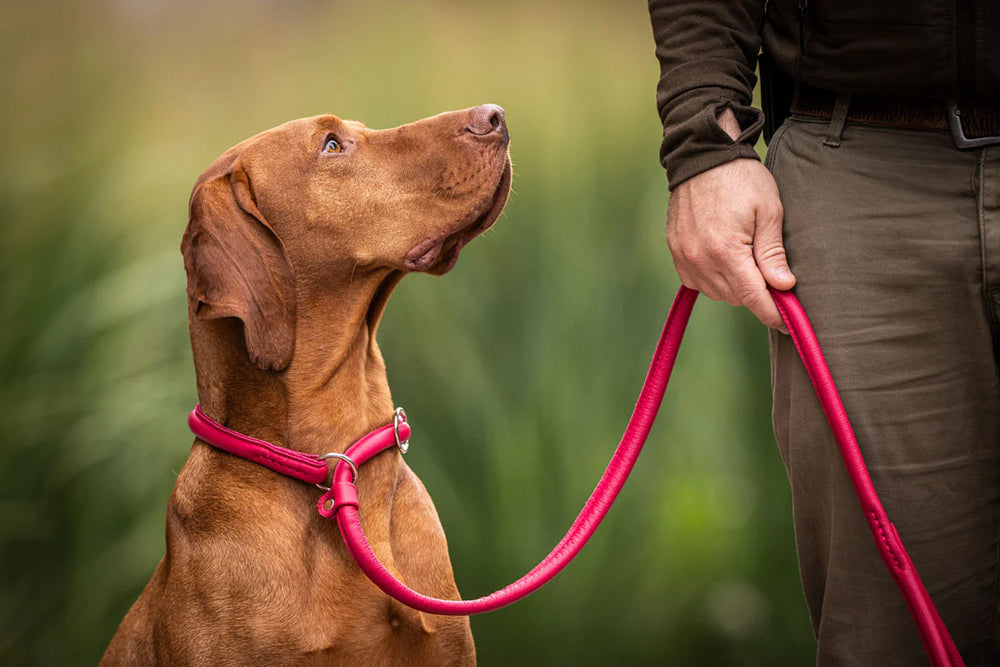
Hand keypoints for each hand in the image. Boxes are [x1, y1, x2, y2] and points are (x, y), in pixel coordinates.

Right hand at [666, 108, 794, 329]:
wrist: (702, 157)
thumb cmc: (741, 179)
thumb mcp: (769, 211)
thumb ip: (773, 252)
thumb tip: (783, 286)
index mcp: (726, 250)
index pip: (752, 297)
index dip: (773, 314)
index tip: (789, 323)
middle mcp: (700, 259)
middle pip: (735, 299)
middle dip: (756, 295)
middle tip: (773, 278)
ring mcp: (684, 257)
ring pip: (716, 293)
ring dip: (735, 288)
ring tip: (748, 263)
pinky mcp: (675, 251)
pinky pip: (697, 282)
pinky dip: (714, 280)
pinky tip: (725, 261)